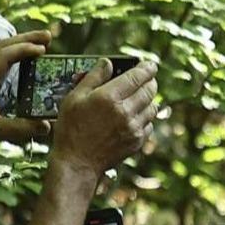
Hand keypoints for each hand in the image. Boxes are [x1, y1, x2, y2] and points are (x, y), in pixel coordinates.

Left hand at [0, 29, 55, 160]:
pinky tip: (25, 58)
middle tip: (48, 36)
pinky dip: (14, 54)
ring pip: (0, 52)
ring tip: (41, 43)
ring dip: (20, 44)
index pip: (4, 57)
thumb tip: (48, 125)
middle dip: (25, 39)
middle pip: (3, 47)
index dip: (24, 50)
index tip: (44, 49)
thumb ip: (21, 128)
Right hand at [49, 59, 161, 182]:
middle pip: (150, 90)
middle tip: (146, 78)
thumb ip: (93, 78)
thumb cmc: (71, 129)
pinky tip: (134, 116)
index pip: (137, 77)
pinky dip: (145, 117)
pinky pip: (149, 124)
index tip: (150, 64)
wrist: (78, 162)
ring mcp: (134, 128)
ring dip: (149, 99)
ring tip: (139, 96)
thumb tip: (107, 63)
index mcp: (109, 97)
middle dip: (150, 81)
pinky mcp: (137, 142)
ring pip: (153, 107)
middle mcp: (126, 112)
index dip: (147, 68)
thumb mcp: (74, 98)